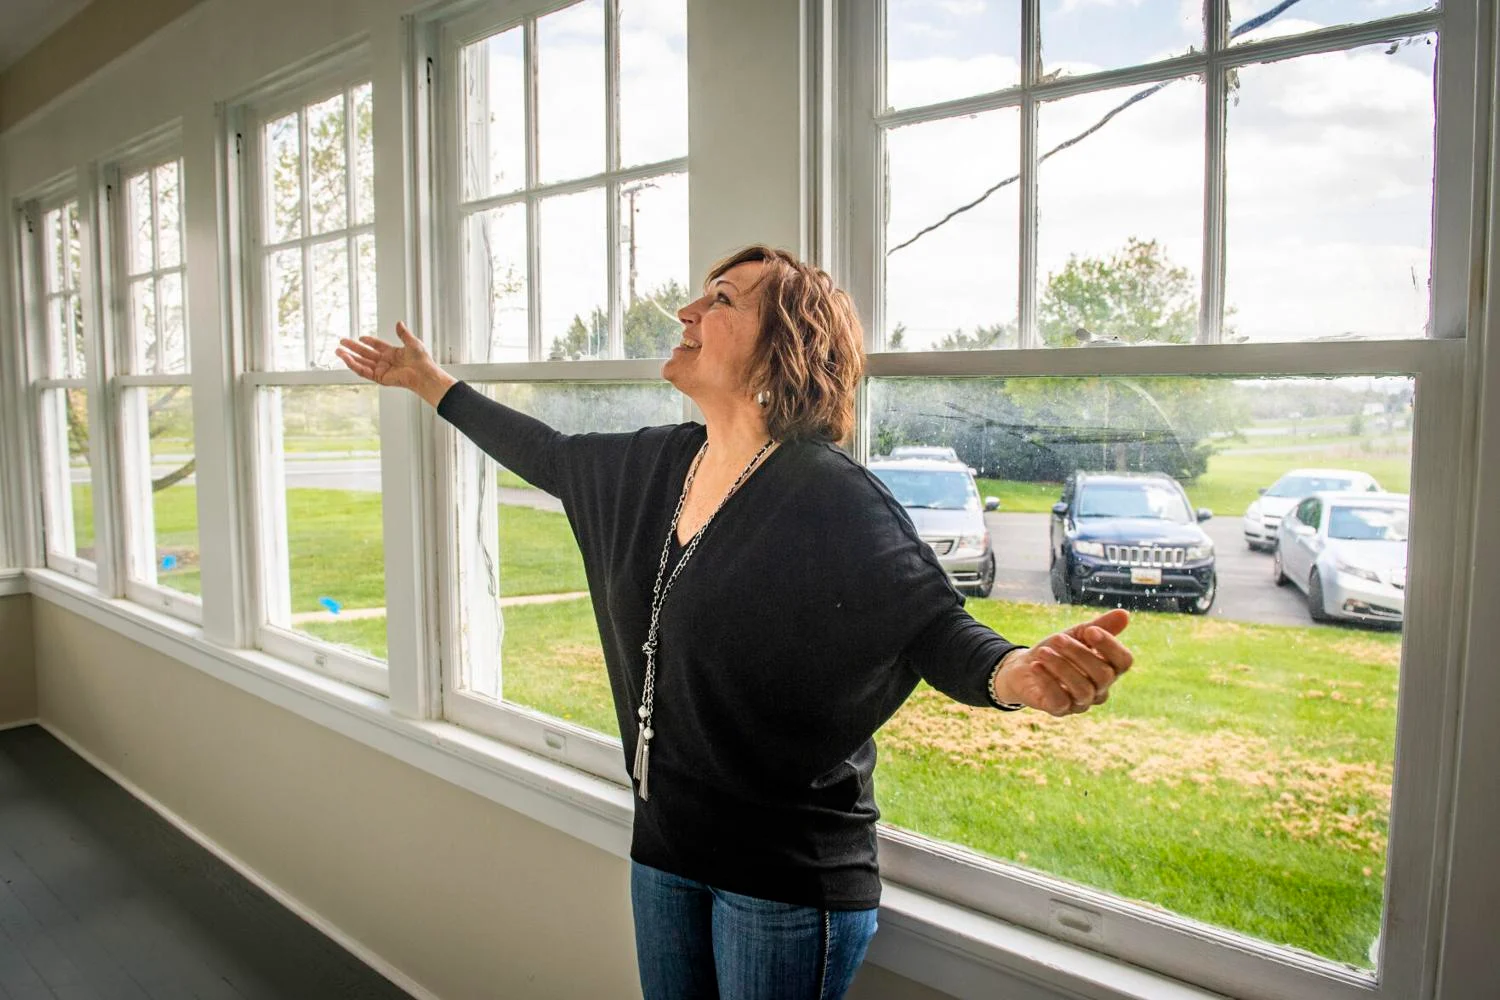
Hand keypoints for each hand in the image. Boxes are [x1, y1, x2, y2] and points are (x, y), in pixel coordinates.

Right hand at [336, 322, 455, 407]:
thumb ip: (403, 334)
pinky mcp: (379, 378)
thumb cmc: (422, 360)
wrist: (424, 373)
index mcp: (393, 354)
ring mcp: (382, 370)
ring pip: (362, 363)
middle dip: (353, 348)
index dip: (369, 341)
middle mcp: (386, 362)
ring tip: (338, 351)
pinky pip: (364, 371)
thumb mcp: (412, 342)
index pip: (377, 346)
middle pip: (365, 354)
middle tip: (341, 342)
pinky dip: (354, 365)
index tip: (360, 337)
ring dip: (349, 357)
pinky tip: (347, 359)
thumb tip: (399, 323)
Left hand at [991, 608, 1133, 716]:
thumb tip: (1124, 614)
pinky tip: (1036, 666)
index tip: (1090, 630)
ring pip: (1083, 689)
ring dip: (1061, 667)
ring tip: (1043, 651)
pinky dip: (1047, 681)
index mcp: (1109, 669)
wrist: (1025, 666)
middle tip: (1058, 638)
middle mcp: (1100, 689)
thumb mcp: (1077, 634)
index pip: (1124, 661)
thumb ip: (1099, 626)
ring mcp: (1081, 703)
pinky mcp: (1059, 710)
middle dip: (1079, 653)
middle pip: (1103, 675)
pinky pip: (1060, 701)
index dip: (1110, 646)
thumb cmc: (1057, 649)